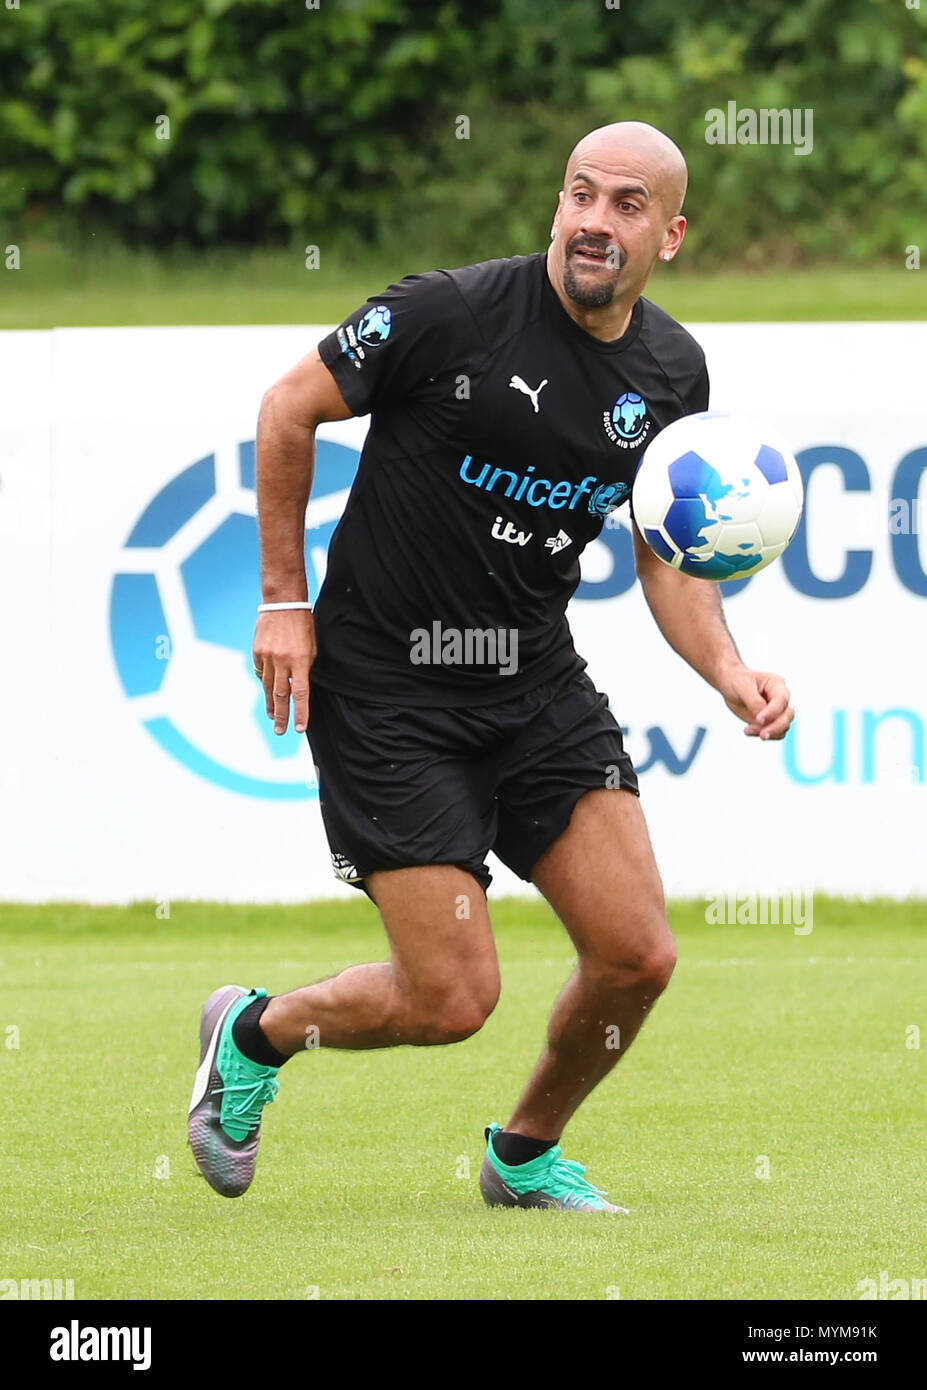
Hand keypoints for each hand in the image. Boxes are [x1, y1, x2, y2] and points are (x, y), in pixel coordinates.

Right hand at [252, 609, 315, 734]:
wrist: (283, 604)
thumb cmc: (303, 626)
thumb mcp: (312, 648)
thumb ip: (305, 669)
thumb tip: (297, 689)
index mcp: (301, 661)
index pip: (301, 694)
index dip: (301, 713)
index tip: (300, 728)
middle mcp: (283, 661)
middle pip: (281, 695)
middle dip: (281, 716)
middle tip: (280, 731)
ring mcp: (268, 657)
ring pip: (268, 687)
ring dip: (271, 704)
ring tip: (273, 717)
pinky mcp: (258, 652)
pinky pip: (261, 672)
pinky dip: (265, 682)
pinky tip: (268, 691)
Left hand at [718, 664, 793, 740]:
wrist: (729, 683)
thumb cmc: (736, 680)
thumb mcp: (742, 687)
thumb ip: (754, 702)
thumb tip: (763, 719)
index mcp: (776, 684)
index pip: (781, 700)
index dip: (772, 712)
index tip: (758, 719)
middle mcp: (780, 698)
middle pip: (788, 715)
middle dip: (776, 727)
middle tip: (762, 735)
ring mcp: (776, 710)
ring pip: (783, 726)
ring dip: (769, 732)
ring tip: (748, 730)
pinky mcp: (770, 720)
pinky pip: (775, 732)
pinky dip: (764, 734)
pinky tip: (749, 730)